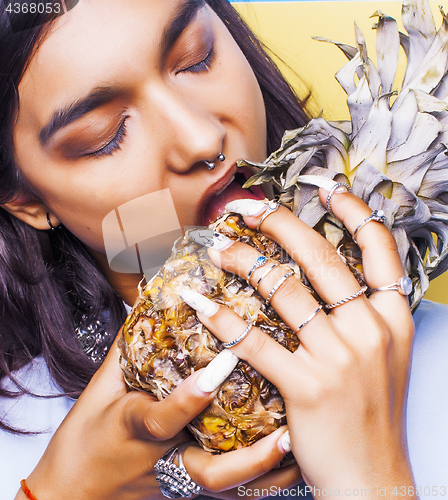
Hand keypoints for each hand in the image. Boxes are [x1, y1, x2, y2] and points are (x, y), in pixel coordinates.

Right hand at [17, 330, 300, 499]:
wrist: (72, 493)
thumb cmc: (83, 439)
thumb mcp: (99, 390)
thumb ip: (129, 350)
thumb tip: (158, 307)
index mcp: (135, 430)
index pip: (165, 416)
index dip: (193, 393)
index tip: (225, 361)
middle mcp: (162, 461)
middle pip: (210, 474)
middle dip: (250, 460)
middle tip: (285, 434)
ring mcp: (177, 483)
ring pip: (227, 491)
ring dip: (265, 472)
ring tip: (297, 447)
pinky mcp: (185, 493)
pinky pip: (229, 493)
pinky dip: (259, 480)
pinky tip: (287, 463)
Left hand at [182, 190, 415, 496]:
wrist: (372, 475)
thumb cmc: (372, 412)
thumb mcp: (384, 355)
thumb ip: (365, 313)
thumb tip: (330, 276)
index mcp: (392, 317)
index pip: (379, 247)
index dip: (352, 211)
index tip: (324, 189)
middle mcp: (369, 328)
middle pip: (320, 257)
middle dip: (280, 224)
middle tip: (249, 208)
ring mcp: (339, 357)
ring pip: (283, 291)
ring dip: (243, 262)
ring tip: (217, 249)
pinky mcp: (307, 386)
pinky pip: (255, 341)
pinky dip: (223, 318)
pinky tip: (199, 302)